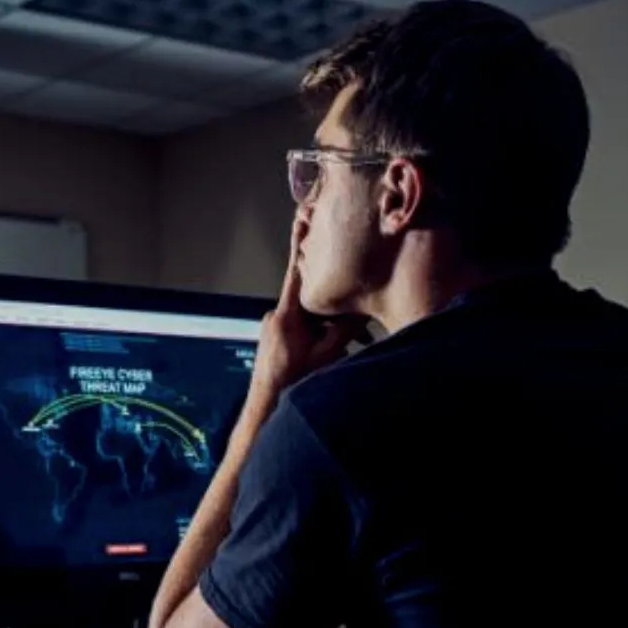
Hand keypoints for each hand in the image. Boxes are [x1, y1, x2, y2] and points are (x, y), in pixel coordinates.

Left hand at [249, 214, 368, 408]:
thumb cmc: (292, 383)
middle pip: (311, 299)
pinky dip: (319, 335)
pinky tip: (336, 351)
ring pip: (310, 317)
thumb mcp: (325, 356)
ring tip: (355, 342)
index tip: (302, 219)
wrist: (266, 408)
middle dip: (335, 306)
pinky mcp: (277, 339)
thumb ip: (344, 331)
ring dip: (330, 326)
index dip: (301, 245)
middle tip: (357, 314)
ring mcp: (275, 328)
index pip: (297, 272)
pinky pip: (303, 329)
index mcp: (286, 315)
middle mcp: (277, 317)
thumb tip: (362, 312)